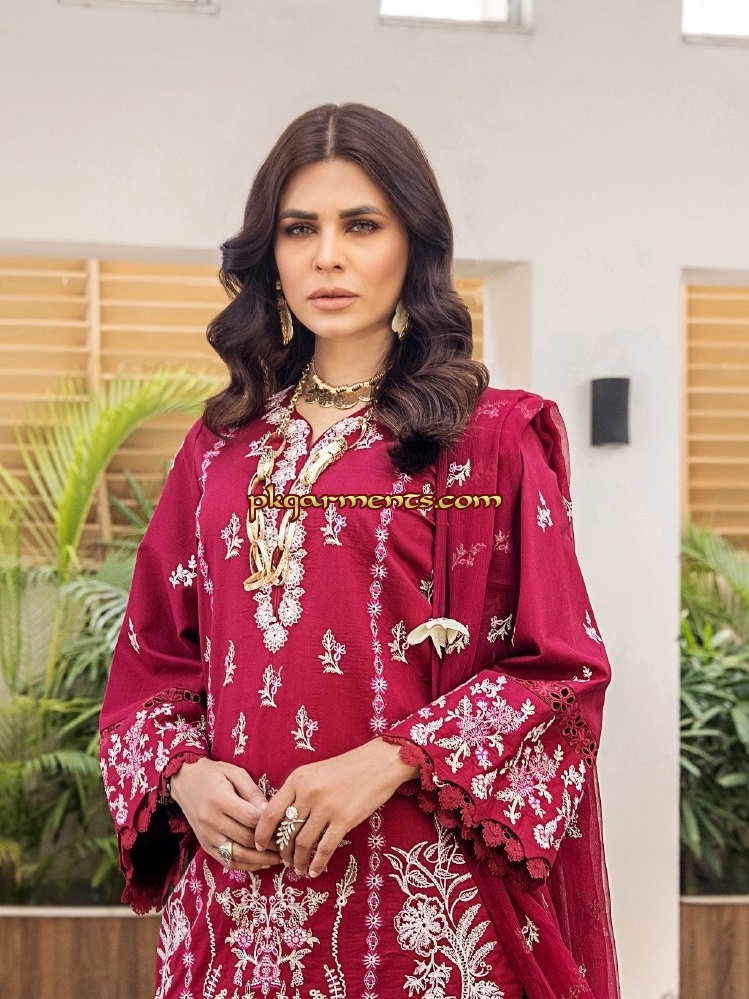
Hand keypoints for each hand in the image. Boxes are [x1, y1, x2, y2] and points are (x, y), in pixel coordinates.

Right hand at [169, 758, 281, 871]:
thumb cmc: (213, 773)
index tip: (285, 825)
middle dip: (270, 844)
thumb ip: (253, 792)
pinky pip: (226, 861)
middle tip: (287, 843)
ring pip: (237, 855)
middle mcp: (211, 821)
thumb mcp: (235, 773)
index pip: (250, 818)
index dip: (270, 824)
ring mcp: (206, 836)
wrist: (184, 780)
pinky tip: (261, 863)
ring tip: (278, 858)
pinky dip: (245, 865)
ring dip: (260, 860)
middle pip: (246, 839)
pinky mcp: (204, 845)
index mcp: (219, 800)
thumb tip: (269, 810)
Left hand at [253, 739, 417, 877]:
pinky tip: (315, 870)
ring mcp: (326, 807)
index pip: (270, 813)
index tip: (260, 845)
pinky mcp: (344, 820)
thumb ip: (297, 792)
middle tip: (284, 861)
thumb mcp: (314, 772)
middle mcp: (308, 793)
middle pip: (285, 832)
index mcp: (297, 779)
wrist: (378, 763)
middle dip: (282, 852)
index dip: (262, 834)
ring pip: (303, 843)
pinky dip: (317, 863)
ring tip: (298, 868)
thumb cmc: (346, 768)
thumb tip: (281, 820)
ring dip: (298, 861)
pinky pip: (324, 848)